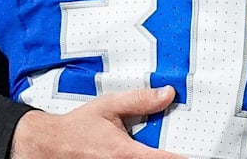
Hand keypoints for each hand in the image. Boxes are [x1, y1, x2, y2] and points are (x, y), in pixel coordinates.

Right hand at [9, 86, 184, 158]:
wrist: (48, 146)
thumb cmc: (76, 128)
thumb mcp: (108, 106)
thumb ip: (139, 100)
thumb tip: (166, 94)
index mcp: (125, 153)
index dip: (183, 158)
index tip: (197, 154)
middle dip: (170, 155)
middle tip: (181, 146)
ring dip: (154, 156)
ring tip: (161, 146)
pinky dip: (142, 157)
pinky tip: (142, 149)